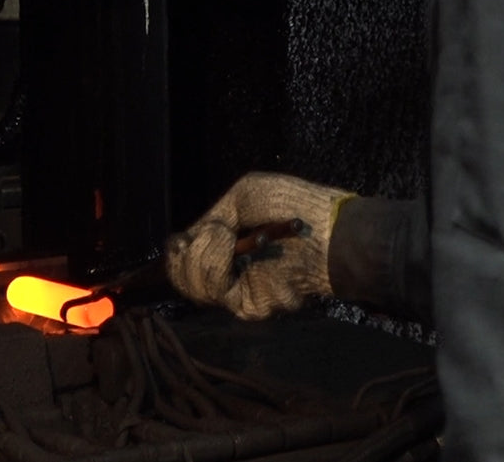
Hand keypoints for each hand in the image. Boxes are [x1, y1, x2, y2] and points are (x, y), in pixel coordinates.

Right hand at [165, 172, 353, 319]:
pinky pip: (217, 290)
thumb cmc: (291, 205)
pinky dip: (222, 265)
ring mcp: (239, 292)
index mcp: (226, 248)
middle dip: (192, 251)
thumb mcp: (242, 197)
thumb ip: (210, 219)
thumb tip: (184, 242)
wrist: (326, 228)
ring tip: (230, 237)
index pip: (182, 261)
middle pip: (183, 279)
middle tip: (219, 232)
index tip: (182, 239)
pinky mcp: (250, 305)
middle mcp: (230, 274)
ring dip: (208, 254)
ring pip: (196, 286)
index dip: (177, 251)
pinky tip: (241, 250)